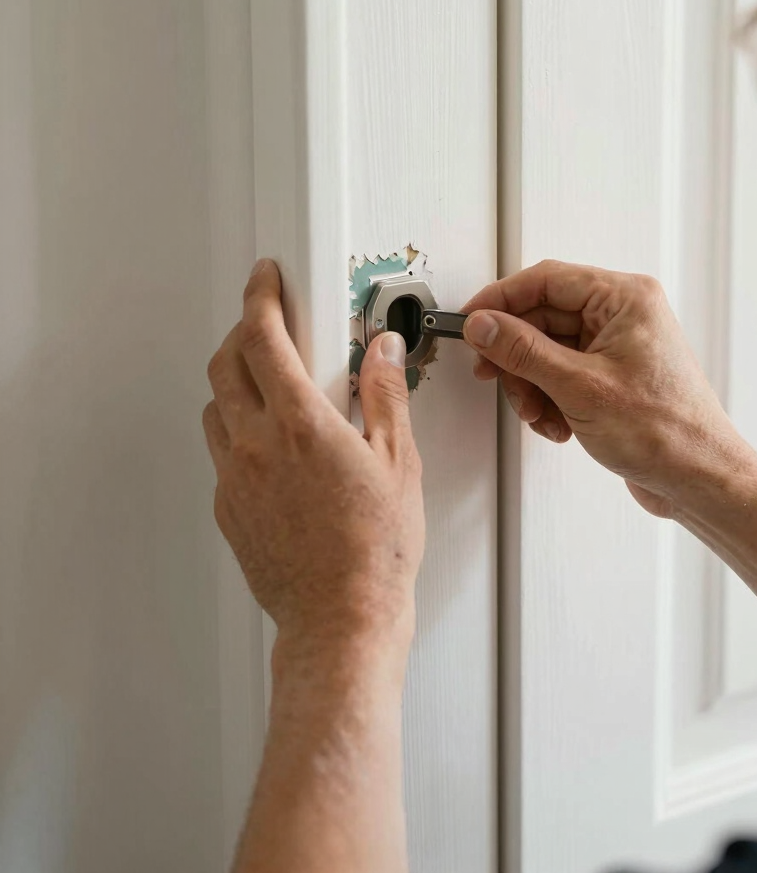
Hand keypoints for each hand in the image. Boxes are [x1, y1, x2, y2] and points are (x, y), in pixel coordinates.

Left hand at [202, 260, 424, 650]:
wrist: (341, 619)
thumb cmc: (375, 550)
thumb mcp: (399, 460)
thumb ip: (386, 394)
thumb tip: (383, 351)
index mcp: (301, 424)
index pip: (262, 336)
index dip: (260, 296)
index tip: (266, 278)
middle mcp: (256, 445)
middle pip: (225, 362)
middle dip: (243, 331)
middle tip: (268, 324)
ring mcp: (234, 478)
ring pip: (216, 406)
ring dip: (236, 382)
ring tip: (272, 387)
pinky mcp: (227, 508)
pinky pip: (220, 451)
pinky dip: (238, 430)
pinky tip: (273, 446)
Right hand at [462, 260, 747, 518]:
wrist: (699, 479)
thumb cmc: (665, 432)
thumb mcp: (579, 387)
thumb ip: (523, 351)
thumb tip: (484, 325)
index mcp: (625, 299)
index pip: (546, 280)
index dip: (501, 300)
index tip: (470, 322)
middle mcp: (624, 315)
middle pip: (543, 318)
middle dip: (517, 357)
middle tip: (495, 378)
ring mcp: (618, 347)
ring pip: (548, 351)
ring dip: (533, 386)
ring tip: (540, 415)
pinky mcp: (613, 377)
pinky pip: (564, 375)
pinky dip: (551, 400)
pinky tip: (559, 426)